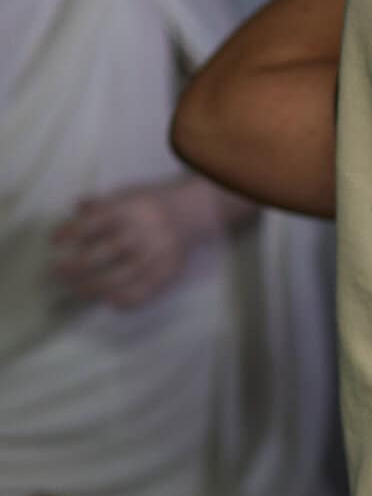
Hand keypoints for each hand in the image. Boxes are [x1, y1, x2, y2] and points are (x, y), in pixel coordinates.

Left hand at [48, 178, 234, 308]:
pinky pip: (144, 292)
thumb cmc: (151, 203)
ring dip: (93, 287)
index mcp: (130, 209)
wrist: (193, 212)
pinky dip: (125, 299)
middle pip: (102, 254)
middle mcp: (143, 232)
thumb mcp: (127, 193)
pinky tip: (109, 301)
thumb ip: (100, 203)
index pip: (93, 223)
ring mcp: (157, 254)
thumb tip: (74, 209)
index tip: (53, 243)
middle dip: (75, 266)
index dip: (70, 233)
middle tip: (56, 273)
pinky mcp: (168, 271)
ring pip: (119, 277)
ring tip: (75, 290)